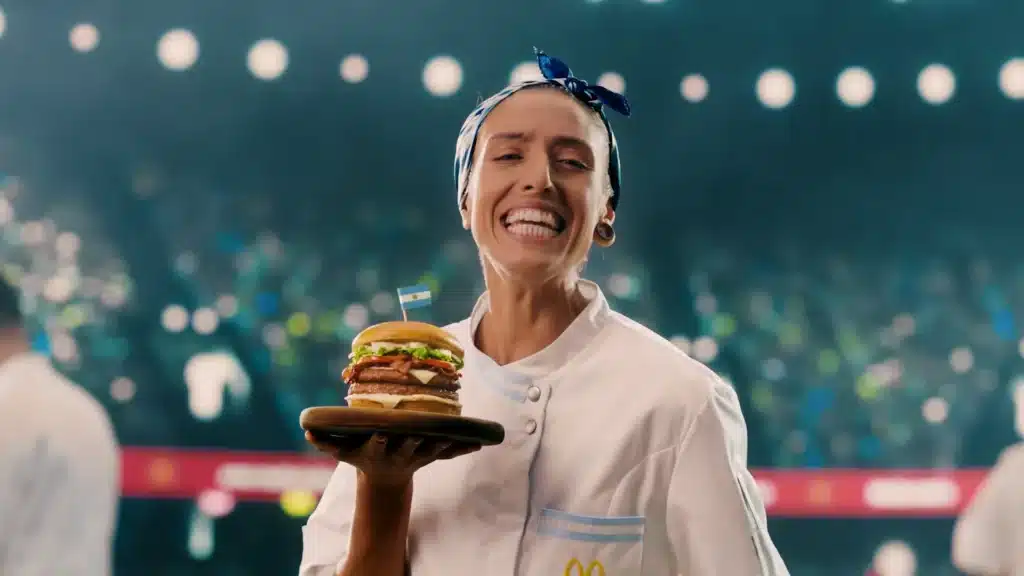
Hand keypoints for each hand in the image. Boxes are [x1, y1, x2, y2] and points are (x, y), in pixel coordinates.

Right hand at [305, 431, 480, 485]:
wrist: (384, 478)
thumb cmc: (360, 455)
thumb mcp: (342, 451)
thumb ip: (325, 442)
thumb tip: (306, 430)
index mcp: (377, 452)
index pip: (377, 446)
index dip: (379, 441)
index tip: (381, 433)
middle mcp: (399, 455)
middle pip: (409, 448)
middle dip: (416, 441)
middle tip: (424, 431)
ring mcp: (417, 456)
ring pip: (433, 450)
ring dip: (445, 443)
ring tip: (460, 435)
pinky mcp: (431, 455)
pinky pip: (449, 452)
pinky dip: (463, 448)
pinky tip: (479, 442)